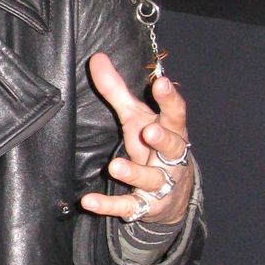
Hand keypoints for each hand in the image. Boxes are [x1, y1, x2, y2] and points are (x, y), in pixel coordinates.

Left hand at [80, 54, 192, 225]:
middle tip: (148, 131)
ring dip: (134, 172)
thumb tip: (96, 58)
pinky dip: (108, 206)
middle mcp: (170, 158)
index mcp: (171, 131)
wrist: (173, 195)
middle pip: (172, 146)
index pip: (175, 113)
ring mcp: (160, 184)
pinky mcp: (145, 206)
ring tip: (115, 166)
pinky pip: (128, 206)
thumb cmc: (152, 146)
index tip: (161, 84)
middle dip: (162, 139)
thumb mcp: (136, 118)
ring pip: (151, 179)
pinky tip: (89, 202)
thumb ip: (117, 90)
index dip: (169, 99)